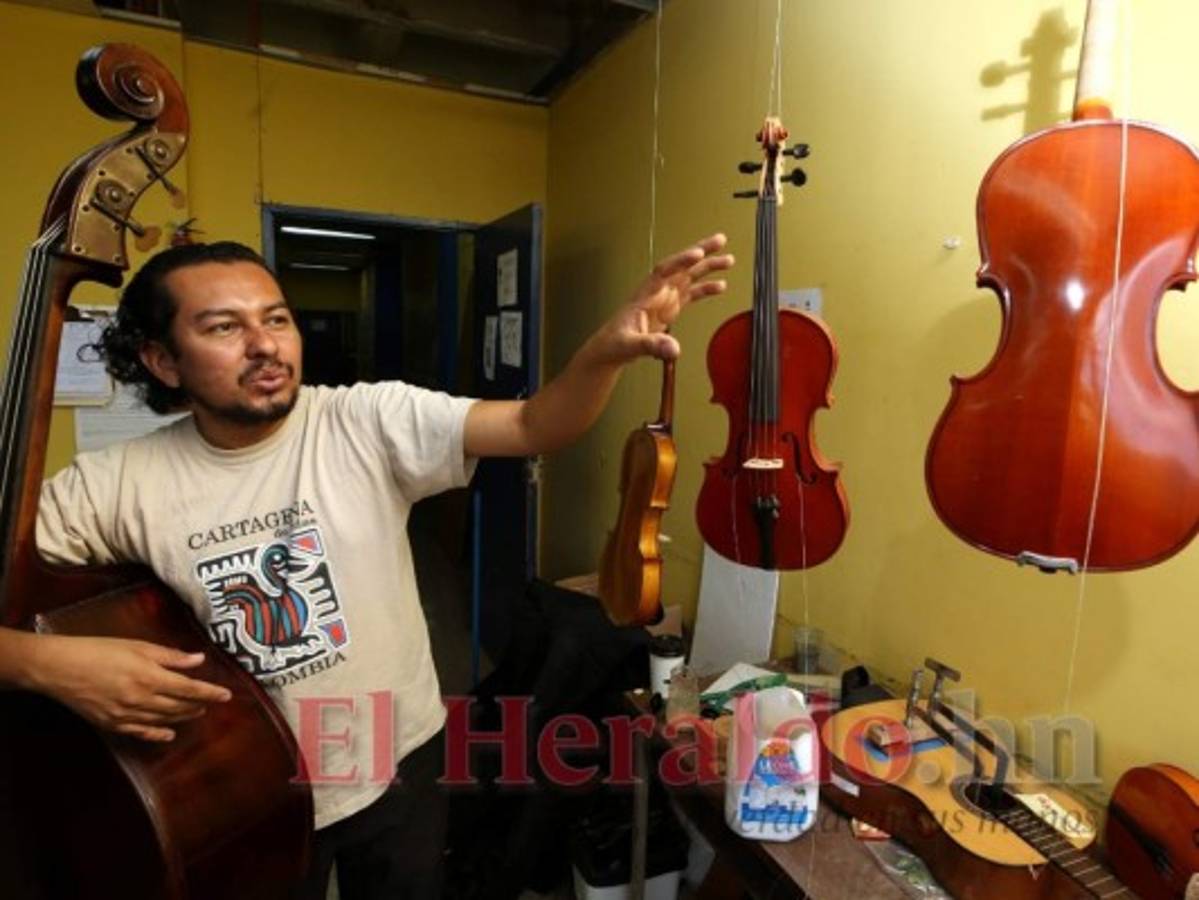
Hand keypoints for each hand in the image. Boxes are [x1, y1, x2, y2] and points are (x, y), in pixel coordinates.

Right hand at [31, 635, 231, 741]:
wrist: (58, 668)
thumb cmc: (98, 650)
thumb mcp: (137, 646)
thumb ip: (170, 656)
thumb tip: (198, 660)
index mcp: (149, 677)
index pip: (189, 689)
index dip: (210, 693)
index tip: (227, 695)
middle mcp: (141, 700)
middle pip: (179, 706)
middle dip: (198, 704)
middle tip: (212, 702)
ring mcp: (126, 716)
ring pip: (163, 719)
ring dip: (183, 717)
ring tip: (197, 712)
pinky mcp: (111, 724)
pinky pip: (141, 732)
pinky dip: (157, 733)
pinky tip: (168, 733)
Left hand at [590, 233, 733, 364]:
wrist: (610, 349)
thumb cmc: (615, 343)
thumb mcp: (630, 346)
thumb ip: (652, 345)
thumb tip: (674, 348)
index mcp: (645, 295)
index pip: (664, 271)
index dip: (681, 261)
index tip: (697, 254)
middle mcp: (656, 292)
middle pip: (680, 266)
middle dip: (700, 252)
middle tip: (720, 240)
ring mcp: (664, 299)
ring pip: (688, 276)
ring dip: (708, 267)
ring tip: (729, 259)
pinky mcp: (669, 308)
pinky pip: (690, 293)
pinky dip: (705, 288)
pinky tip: (721, 285)